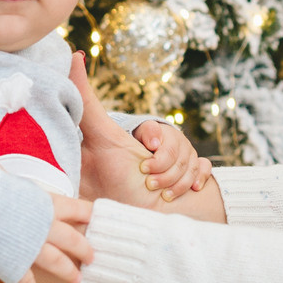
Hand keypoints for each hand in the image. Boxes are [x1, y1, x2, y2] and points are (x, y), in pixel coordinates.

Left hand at [69, 54, 223, 218]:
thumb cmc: (114, 188)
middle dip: (166, 167)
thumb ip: (87, 98)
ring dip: (177, 181)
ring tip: (159, 194)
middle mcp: (162, 148)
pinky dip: (195, 183)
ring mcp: (181, 163)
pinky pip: (207, 169)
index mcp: (141, 137)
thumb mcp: (100, 138)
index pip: (157, 130)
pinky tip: (181, 193)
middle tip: (148, 180)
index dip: (156, 142)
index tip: (144, 157)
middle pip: (180, 144)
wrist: (137, 228)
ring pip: (194, 158)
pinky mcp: (195, 176)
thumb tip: (75, 55)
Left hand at [131, 116, 212, 203]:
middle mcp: (184, 145)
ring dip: (179, 186)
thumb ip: (148, 132)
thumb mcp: (143, 132)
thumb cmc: (145, 140)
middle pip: (180, 164)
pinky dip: (201, 178)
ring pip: (191, 171)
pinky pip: (205, 170)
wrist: (154, 143)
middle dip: (165, 178)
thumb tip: (154, 144)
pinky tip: (195, 188)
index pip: (169, 151)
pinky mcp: (197, 164)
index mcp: (172, 136)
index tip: (143, 169)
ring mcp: (192, 155)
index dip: (157, 162)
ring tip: (166, 196)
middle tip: (150, 185)